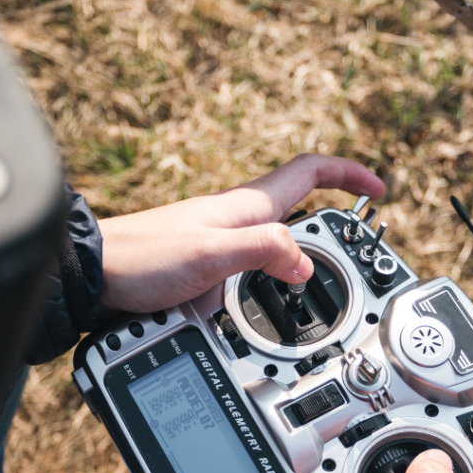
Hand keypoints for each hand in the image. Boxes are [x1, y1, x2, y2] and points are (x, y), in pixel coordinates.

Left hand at [98, 154, 383, 311]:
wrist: (94, 274)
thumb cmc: (143, 259)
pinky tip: (270, 300)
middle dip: (336, 221)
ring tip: (323, 281)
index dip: (349, 175)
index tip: (377, 191)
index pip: (309, 172)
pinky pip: (254, 263)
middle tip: (358, 248)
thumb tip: (305, 264)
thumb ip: (262, 252)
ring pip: (279, 238)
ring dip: (306, 253)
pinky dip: (274, 276)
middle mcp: (237, 217)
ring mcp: (221, 239)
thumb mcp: (210, 256)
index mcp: (246, 207)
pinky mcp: (206, 262)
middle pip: (301, 207)